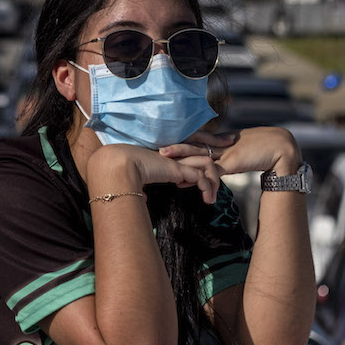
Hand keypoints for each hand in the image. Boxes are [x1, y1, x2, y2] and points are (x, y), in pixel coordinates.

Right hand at [83, 142, 222, 204]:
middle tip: (228, 144)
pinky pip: (201, 178)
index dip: (198, 148)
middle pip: (201, 149)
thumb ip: (142, 187)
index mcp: (164, 154)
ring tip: (212, 197)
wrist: (117, 165)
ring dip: (213, 181)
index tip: (207, 152)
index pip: (186, 147)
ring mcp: (176, 160)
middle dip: (216, 145)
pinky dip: (207, 189)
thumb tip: (140, 199)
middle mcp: (172, 153)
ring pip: (206, 164)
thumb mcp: (135, 181)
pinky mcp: (178, 168)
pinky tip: (207, 200)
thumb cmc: (120, 172)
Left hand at [158, 126, 300, 177]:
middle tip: (158, 150)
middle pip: (194, 144)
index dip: (182, 143)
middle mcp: (221, 145)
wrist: (281, 148)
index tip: (165, 144)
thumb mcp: (239, 153)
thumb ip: (225, 158)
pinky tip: (185, 181)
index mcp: (221, 141)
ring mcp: (225, 153)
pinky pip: (212, 170)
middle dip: (176, 147)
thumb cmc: (262, 149)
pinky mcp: (232, 163)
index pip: (198, 140)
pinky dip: (198, 176)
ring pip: (199, 154)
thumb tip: (212, 167)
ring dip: (181, 157)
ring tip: (164, 160)